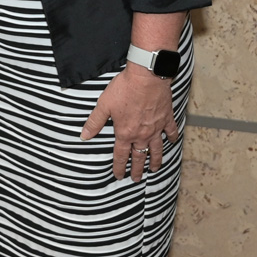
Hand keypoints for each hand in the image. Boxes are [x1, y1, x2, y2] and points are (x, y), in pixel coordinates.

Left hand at [80, 63, 178, 181]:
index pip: (121, 155)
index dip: (119, 167)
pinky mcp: (166, 118)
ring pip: (156, 149)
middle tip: (136, 179)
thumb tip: (84, 136)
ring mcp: (156, 128)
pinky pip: (171, 132)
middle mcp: (141, 134)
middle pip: (139, 157)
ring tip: (154, 169)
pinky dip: (172, 138)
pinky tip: (172, 141)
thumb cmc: (124, 89)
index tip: (119, 176)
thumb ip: (94, 122)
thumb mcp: (104, 105)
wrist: (147, 77)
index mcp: (125, 133)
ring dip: (155, 160)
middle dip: (137, 170)